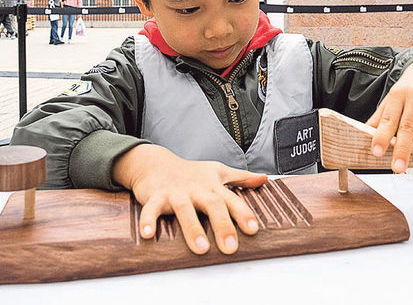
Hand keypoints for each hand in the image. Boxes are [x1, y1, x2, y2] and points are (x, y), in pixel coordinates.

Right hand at [113, 144, 266, 254]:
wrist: (156, 163)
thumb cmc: (190, 172)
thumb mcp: (218, 171)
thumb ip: (241, 178)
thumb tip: (264, 179)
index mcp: (213, 187)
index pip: (232, 200)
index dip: (243, 214)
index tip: (253, 229)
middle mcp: (196, 189)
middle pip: (212, 205)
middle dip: (222, 226)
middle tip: (230, 248)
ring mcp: (176, 193)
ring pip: (184, 209)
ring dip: (192, 229)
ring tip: (201, 248)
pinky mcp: (156, 196)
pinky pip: (152, 209)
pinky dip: (149, 221)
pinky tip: (148, 235)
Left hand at [367, 58, 412, 172]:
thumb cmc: (410, 88)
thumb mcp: (392, 99)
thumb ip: (380, 118)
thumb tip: (362, 134)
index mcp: (397, 96)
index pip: (388, 119)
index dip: (381, 136)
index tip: (377, 151)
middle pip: (408, 123)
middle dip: (403, 147)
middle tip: (399, 165)